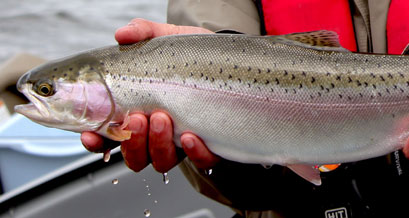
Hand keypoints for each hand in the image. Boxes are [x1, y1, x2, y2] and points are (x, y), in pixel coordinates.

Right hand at [81, 18, 217, 171]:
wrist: (229, 58)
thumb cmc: (191, 54)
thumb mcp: (165, 38)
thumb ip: (142, 32)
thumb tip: (122, 34)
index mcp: (137, 112)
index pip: (108, 136)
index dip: (95, 141)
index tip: (91, 135)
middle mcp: (156, 134)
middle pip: (133, 156)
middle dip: (132, 141)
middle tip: (139, 117)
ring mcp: (182, 142)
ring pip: (161, 162)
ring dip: (157, 145)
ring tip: (162, 118)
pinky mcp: (210, 144)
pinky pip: (200, 160)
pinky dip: (193, 152)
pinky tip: (191, 135)